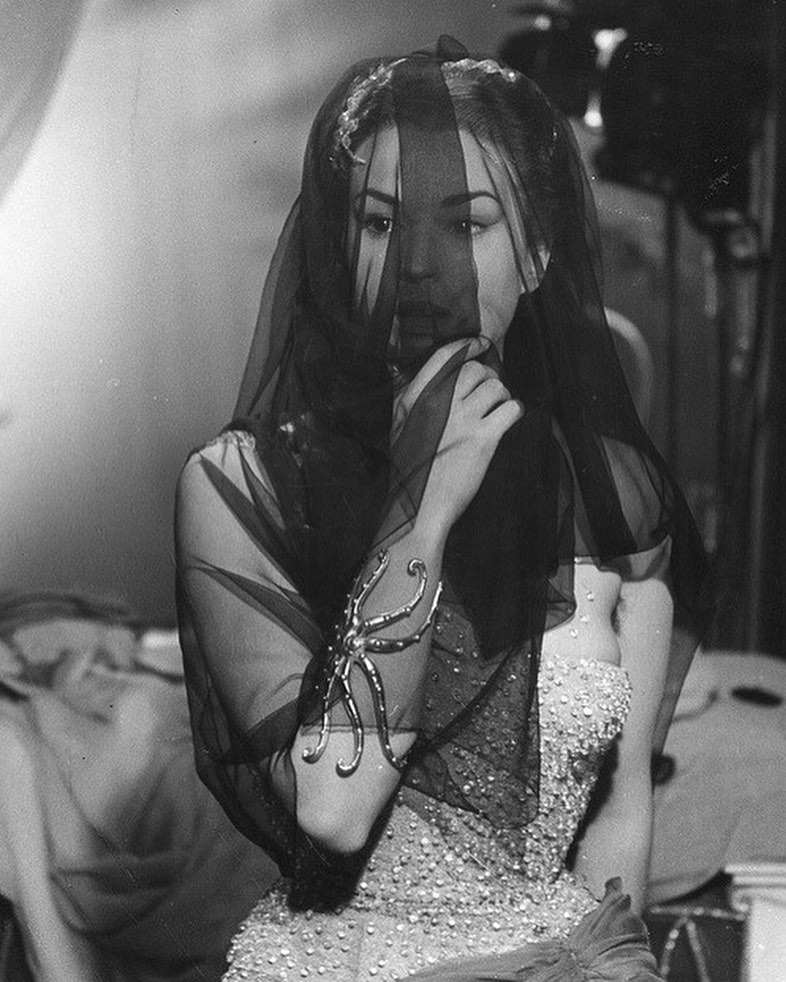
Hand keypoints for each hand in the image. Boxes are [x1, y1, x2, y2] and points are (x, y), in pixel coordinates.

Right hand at [391, 337, 522, 538]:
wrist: (419, 508)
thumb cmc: (410, 470)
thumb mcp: (399, 426)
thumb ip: (406, 395)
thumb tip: (403, 365)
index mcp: (414, 398)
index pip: (445, 356)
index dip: (469, 346)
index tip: (481, 345)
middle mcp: (438, 403)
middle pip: (475, 370)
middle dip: (488, 378)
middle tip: (489, 393)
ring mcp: (462, 420)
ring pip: (496, 386)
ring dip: (502, 396)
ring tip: (496, 410)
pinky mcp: (484, 439)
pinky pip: (511, 408)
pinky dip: (514, 412)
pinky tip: (507, 421)